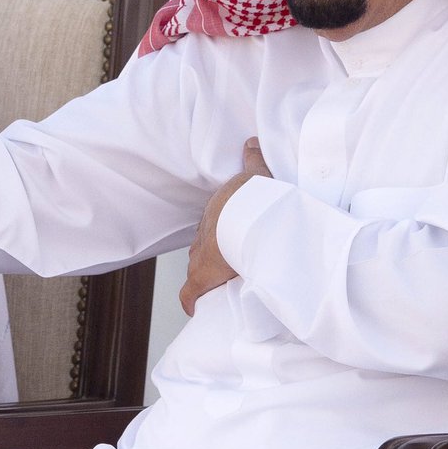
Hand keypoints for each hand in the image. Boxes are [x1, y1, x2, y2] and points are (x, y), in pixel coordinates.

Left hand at [179, 138, 271, 316]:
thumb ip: (254, 158)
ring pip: (197, 267)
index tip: (225, 243)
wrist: (249, 217)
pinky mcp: (202, 275)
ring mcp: (201, 256)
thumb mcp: (257, 175)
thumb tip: (252, 141)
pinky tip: (191, 308)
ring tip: (219, 285)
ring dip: (206, 275)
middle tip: (226, 264)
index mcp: (217, 214)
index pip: (211, 227)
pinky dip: (190, 299)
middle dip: (211, 255)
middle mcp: (205, 234)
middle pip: (203, 247)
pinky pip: (190, 292)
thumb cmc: (255, 199)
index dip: (218, 236)